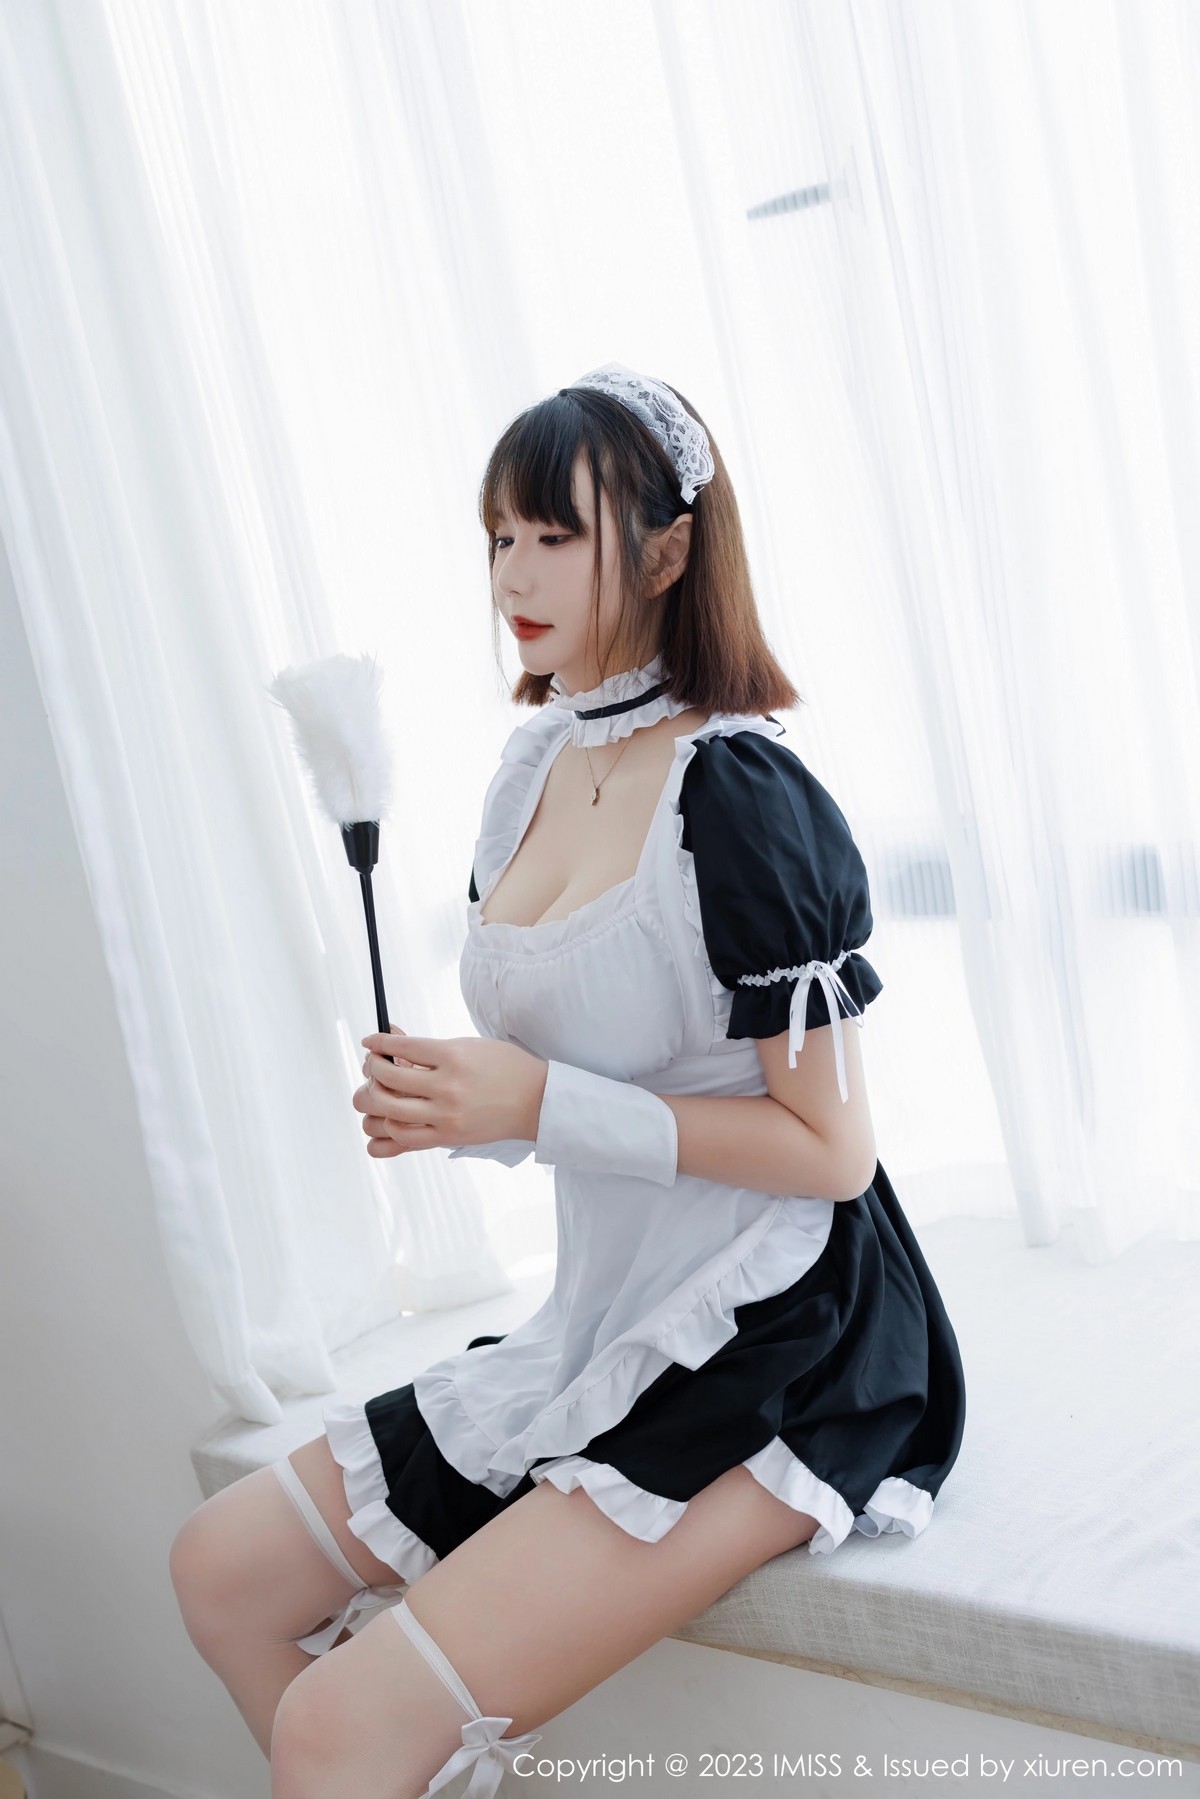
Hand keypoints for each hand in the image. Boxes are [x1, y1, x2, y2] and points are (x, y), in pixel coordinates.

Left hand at [355, 1027, 548, 1156]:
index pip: (400, 1047)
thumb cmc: (504, 1068)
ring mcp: (446, 1115)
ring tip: (378, 1091)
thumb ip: (431, 1048)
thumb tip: (393, 1041)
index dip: (378, 1043)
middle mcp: (447, 1086)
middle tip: (374, 1064)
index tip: (370, 1042)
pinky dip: (388, 1127)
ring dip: (374, 1098)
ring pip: (389, 1110)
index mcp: (453, 1056)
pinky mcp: (448, 1136)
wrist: (536, 1100)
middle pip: (388, 1078)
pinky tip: (390, 1117)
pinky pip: (404, 1137)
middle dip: (372, 1068)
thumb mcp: (469, 1046)